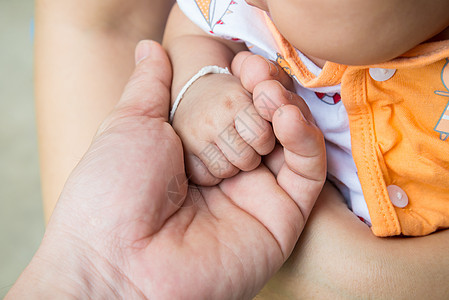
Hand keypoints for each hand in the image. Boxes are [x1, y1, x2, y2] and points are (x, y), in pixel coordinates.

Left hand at [7, 42, 321, 299]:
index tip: (240, 61)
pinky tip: (286, 116)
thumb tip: (150, 49)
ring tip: (269, 92)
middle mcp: (230, 173)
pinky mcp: (281, 220)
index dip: (244, 80)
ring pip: (294, 143)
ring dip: (289, 107)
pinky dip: (305, 139)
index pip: (237, 105)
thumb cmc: (112, 192)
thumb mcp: (131, 125)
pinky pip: (307, 174)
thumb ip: (150, 86)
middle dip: (268, 89)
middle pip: (268, 120)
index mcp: (197, 151)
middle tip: (255, 72)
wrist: (115, 262)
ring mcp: (257, 196)